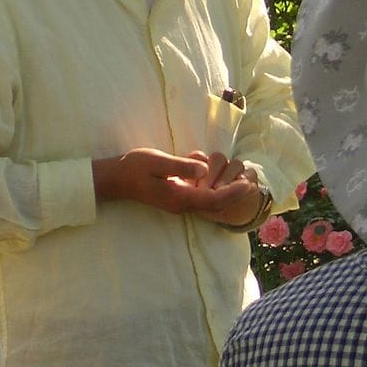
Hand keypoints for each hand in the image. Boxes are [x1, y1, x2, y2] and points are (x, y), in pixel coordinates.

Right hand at [91, 147, 255, 217]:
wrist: (114, 178)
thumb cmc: (134, 168)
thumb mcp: (158, 162)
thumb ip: (181, 167)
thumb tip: (205, 170)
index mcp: (180, 198)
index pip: (214, 200)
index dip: (233, 193)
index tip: (248, 184)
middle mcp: (182, 204)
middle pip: (215, 204)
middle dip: (234, 193)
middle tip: (251, 179)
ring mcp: (178, 201)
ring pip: (208, 199)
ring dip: (224, 189)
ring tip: (239, 175)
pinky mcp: (175, 195)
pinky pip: (198, 194)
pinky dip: (210, 184)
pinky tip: (210, 169)